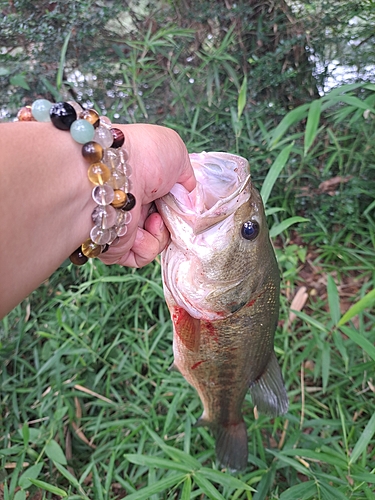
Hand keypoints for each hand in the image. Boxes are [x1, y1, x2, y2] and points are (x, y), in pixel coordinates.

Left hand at [99, 124, 195, 266]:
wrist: (114, 174)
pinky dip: (148, 246)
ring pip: (155, 243)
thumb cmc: (144, 154)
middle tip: (167, 209)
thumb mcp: (177, 153)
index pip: (167, 202)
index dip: (178, 204)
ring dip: (161, 233)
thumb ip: (187, 178)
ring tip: (152, 218)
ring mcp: (124, 225)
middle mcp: (132, 204)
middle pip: (163, 223)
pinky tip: (141, 230)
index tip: (181, 201)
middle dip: (172, 220)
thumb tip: (187, 202)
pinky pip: (140, 257)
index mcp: (143, 182)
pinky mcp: (115, 245)